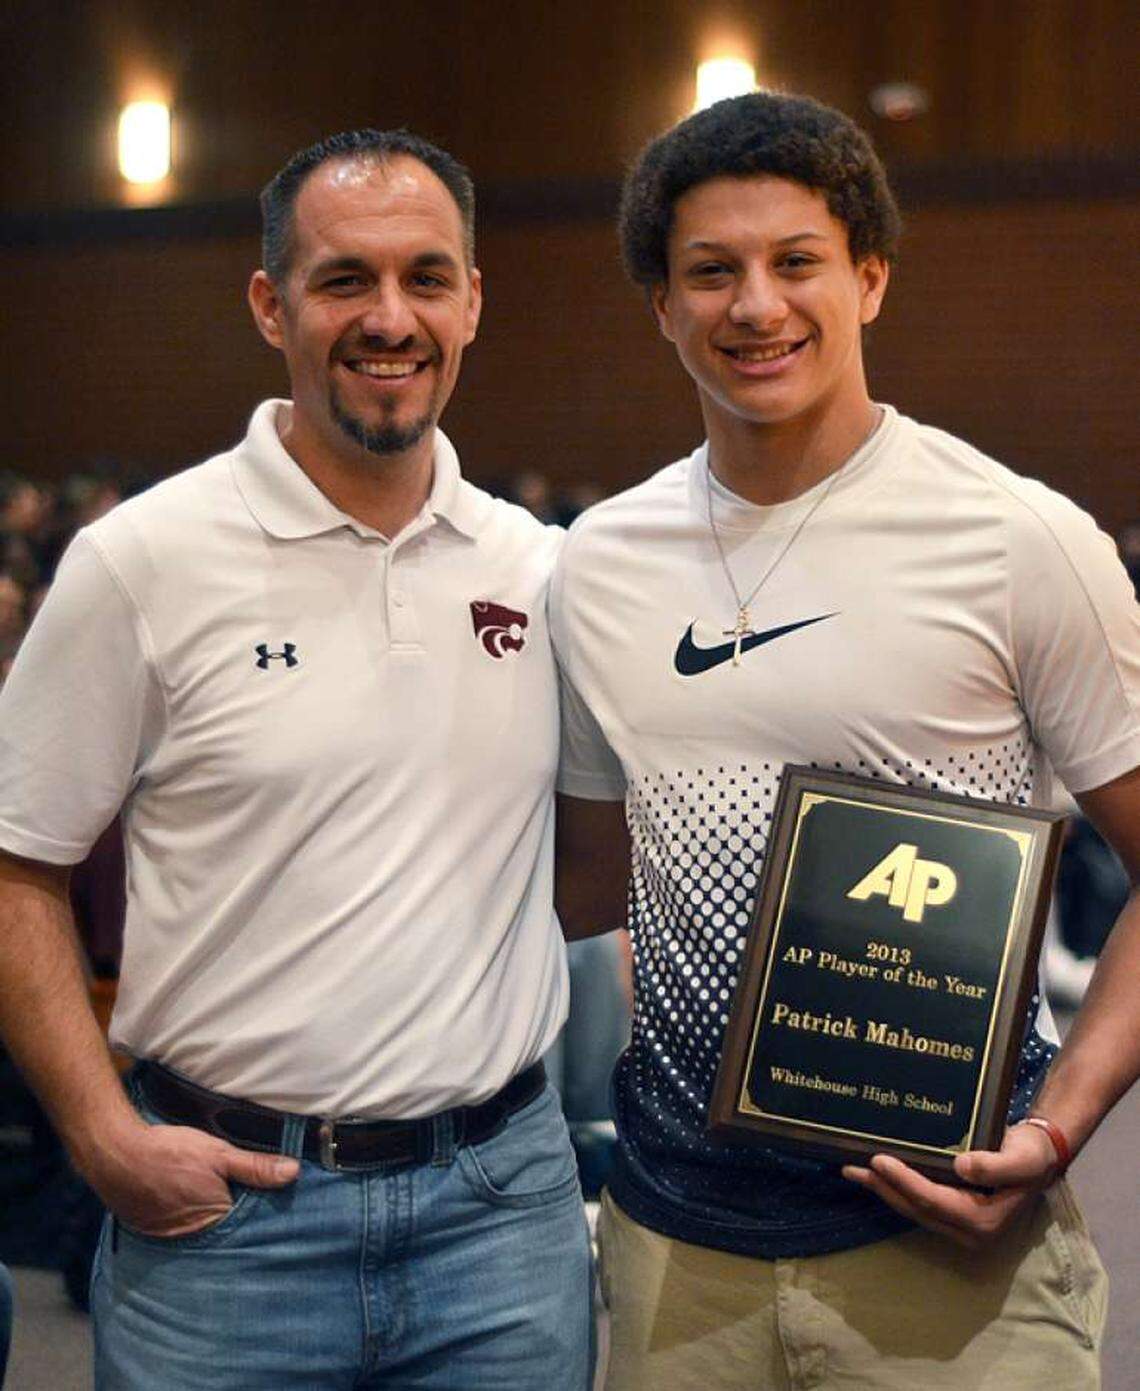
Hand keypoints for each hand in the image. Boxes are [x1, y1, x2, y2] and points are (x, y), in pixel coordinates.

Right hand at [85, 1117, 298, 1237]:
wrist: (115, 1153)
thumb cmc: (169, 1153)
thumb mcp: (219, 1154)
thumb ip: (255, 1166)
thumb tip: (293, 1172)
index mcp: (215, 1221)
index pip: (249, 1223)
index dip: (261, 1210)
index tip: (275, 1203)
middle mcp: (192, 1238)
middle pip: (226, 1230)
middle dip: (238, 1219)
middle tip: (245, 1201)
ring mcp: (170, 1237)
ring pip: (203, 1230)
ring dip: (211, 1220)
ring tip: (214, 1202)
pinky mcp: (153, 1230)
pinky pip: (180, 1228)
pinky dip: (188, 1218)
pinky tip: (189, 1203)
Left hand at [842, 1121, 1058, 1249]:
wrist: (1039, 1156)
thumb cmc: (1031, 1155)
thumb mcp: (1021, 1158)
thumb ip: (996, 1165)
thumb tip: (961, 1167)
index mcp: (985, 1222)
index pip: (934, 1201)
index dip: (904, 1182)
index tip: (878, 1160)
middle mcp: (970, 1231)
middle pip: (917, 1210)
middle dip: (884, 1188)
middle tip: (852, 1167)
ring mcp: (961, 1225)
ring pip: (914, 1209)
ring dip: (884, 1190)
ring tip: (853, 1170)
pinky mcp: (954, 1213)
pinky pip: (919, 1204)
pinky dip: (896, 1189)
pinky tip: (876, 1176)